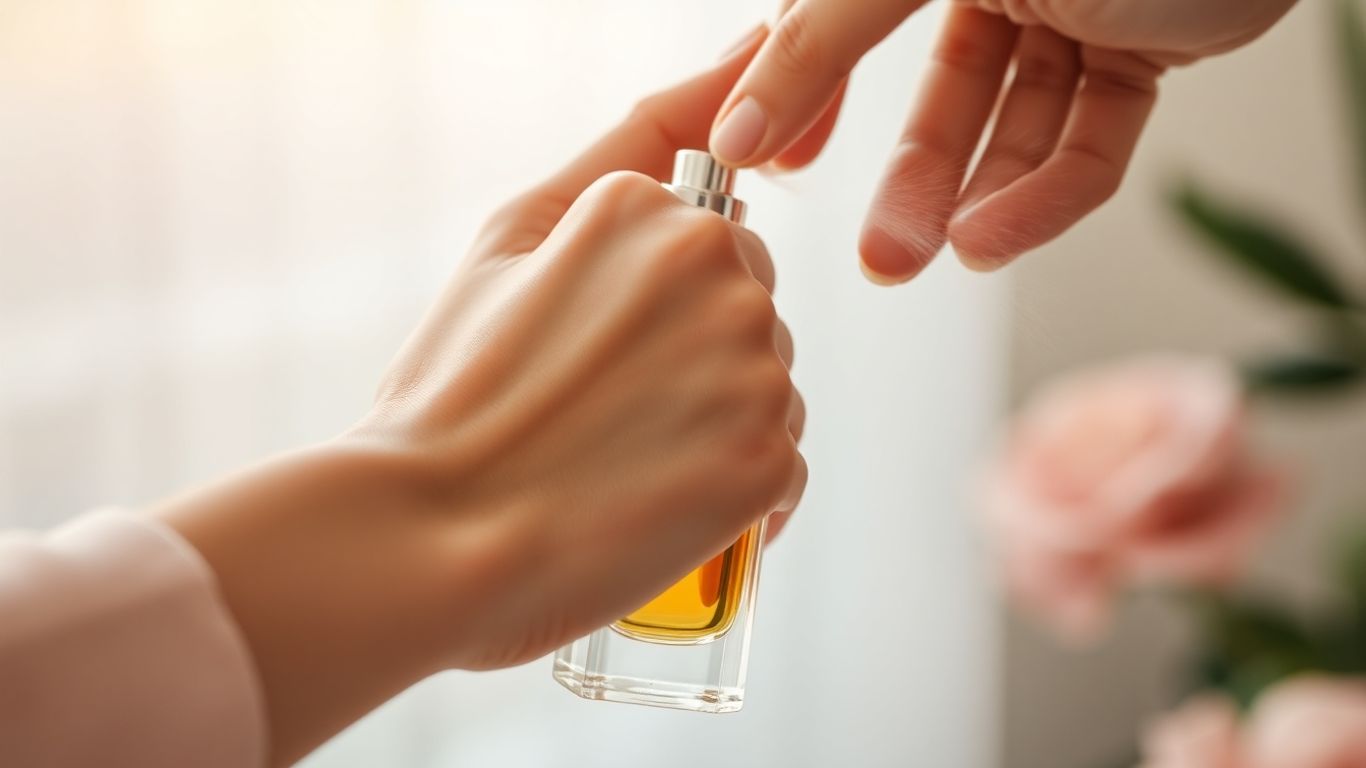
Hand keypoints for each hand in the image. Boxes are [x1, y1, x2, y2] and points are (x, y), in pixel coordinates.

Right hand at [158, 30, 804, 765]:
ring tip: (620, 464)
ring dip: (717, 427)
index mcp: (654, 209)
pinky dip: (737, 496)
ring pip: (770, 388)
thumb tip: (750, 46)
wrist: (426, 544)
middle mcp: (720, 272)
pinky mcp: (768, 463)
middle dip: (694, 359)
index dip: (650, 311)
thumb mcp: (513, 234)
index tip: (591, 357)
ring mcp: (751, 369)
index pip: (713, 246)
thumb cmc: (457, 395)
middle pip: (749, 313)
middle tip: (599, 416)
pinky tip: (659, 506)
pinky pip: (784, 470)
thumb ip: (638, 135)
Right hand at [709, 0, 1296, 282]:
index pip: (845, 21)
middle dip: (911, 185)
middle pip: (943, 96)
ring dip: (979, 200)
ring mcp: (1075, 10)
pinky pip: (1089, 136)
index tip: (772, 164)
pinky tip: (998, 237)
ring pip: (1016, 127)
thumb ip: (822, 40)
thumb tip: (738, 124)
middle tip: (878, 259)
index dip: (806, 92)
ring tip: (941, 259)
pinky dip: (1049, 192)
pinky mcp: (1145, 50)